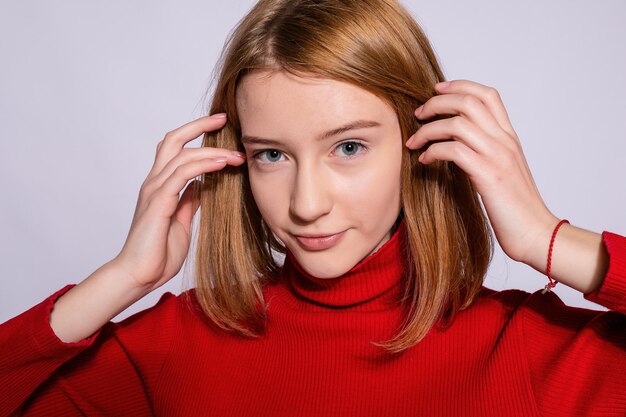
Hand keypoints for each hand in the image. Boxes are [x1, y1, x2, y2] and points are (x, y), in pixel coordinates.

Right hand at [113, 113, 244, 289]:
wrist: (138, 276)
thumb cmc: (158, 252)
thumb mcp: (182, 221)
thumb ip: (189, 201)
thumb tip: (203, 185)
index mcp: (160, 186)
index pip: (176, 149)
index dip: (196, 134)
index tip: (220, 126)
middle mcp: (154, 183)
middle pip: (173, 140)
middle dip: (199, 126)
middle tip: (224, 119)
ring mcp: (154, 191)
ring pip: (182, 155)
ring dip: (212, 151)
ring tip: (237, 155)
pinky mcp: (158, 203)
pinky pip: (182, 175)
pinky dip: (203, 165)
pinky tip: (221, 164)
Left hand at [405, 80, 557, 264]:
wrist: (536, 233)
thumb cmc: (515, 208)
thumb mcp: (502, 172)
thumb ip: (485, 153)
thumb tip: (456, 145)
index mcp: (509, 138)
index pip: (487, 95)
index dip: (460, 86)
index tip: (436, 90)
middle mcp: (505, 141)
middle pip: (468, 102)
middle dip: (437, 102)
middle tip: (418, 114)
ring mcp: (498, 157)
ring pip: (458, 123)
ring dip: (428, 129)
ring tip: (414, 141)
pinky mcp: (488, 176)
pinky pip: (454, 151)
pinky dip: (433, 151)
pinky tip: (425, 161)